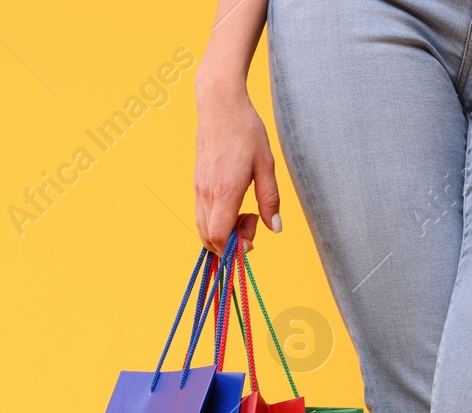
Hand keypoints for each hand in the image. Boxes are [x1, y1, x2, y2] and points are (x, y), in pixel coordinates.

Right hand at [194, 79, 281, 253]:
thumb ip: (270, 199)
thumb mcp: (266, 164)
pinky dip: (216, 222)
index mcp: (225, 190)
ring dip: (223, 233)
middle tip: (252, 221)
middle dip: (231, 243)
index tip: (254, 238)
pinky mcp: (196, 185)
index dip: (234, 248)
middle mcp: (207, 194)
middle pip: (209, 239)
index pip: (219, 236)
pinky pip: (202, 216)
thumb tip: (275, 227)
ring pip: (203, 230)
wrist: (219, 105)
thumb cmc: (245, 130)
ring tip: (244, 213)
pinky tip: (233, 206)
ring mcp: (198, 190)